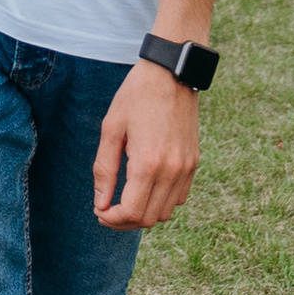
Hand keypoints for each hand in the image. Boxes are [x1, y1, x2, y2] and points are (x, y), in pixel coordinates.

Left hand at [92, 63, 200, 230]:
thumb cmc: (136, 96)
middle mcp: (172, 170)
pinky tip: (145, 188)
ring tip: (125, 200)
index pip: (133, 212)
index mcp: (148, 163)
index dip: (112, 219)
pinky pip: (179, 197)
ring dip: (144, 213)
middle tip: (107, 209)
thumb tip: (101, 203)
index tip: (99, 211)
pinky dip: (162, 201)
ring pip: (166, 212)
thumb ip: (104, 169)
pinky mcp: (194, 162)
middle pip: (149, 219)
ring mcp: (187, 168)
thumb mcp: (111, 129)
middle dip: (125, 221)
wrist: (171, 73)